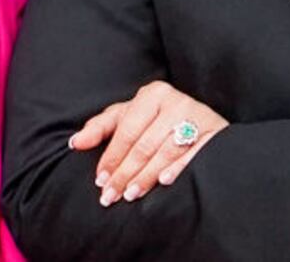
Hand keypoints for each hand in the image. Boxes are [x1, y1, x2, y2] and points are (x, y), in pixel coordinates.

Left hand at [68, 80, 228, 206]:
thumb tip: (75, 143)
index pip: (127, 131)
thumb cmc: (158, 121)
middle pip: (144, 145)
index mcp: (153, 94)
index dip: (111, 157)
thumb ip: (101, 128)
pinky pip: (193, 154)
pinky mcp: (214, 133)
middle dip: (125, 173)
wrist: (204, 123)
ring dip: (146, 176)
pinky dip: (178, 168)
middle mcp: (175, 101)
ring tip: (131, 194)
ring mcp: (197, 116)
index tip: (100, 180)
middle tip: (111, 195)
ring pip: (165, 152)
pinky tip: (164, 182)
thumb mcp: (129, 117)